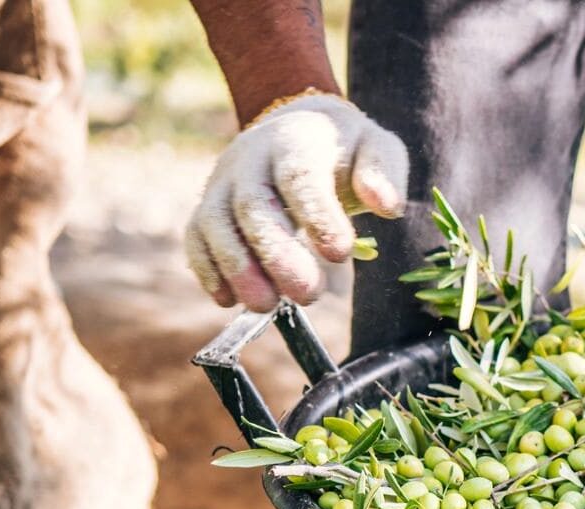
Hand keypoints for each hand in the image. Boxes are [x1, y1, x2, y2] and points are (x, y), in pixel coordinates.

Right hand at [185, 93, 408, 310]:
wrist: (296, 126)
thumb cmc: (344, 149)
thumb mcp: (375, 148)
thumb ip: (382, 172)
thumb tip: (387, 205)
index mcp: (296, 140)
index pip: (299, 176)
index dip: (316, 214)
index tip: (339, 253)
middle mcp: (251, 158)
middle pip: (253, 205)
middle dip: (276, 253)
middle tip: (308, 295)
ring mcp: (224, 182)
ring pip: (216, 222)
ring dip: (237, 268)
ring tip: (265, 306)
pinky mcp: (208, 205)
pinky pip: (196, 235)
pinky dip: (206, 268)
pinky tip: (227, 299)